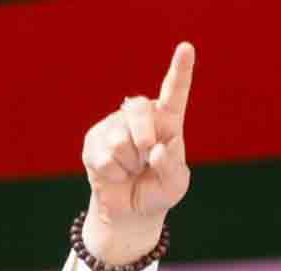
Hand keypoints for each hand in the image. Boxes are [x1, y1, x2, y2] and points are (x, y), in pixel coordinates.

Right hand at [80, 42, 194, 265]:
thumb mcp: (174, 185)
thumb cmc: (157, 193)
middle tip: (146, 158)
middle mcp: (140, 118)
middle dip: (144, 138)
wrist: (130, 212)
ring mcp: (114, 127)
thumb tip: (158, 147)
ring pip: (121, 140)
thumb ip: (172, 166)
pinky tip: (116, 174)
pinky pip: (105, 157)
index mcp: (167, 121)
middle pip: (139, 109)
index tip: (186, 48)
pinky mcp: (94, 141)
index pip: (174, 93)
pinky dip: (115, 173)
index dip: (180, 71)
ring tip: (132, 170)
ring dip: (130, 164)